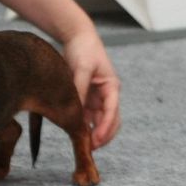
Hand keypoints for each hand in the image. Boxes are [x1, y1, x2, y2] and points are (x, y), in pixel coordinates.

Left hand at [62, 29, 121, 148]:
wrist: (77, 37)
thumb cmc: (84, 49)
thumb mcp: (82, 67)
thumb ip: (80, 87)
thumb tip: (75, 107)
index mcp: (111, 87)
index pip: (112, 112)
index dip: (105, 128)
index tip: (96, 140)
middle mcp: (107, 95)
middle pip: (109, 121)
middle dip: (102, 135)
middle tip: (89, 147)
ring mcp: (97, 97)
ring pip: (98, 121)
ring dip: (92, 132)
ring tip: (82, 144)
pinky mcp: (86, 97)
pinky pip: (86, 115)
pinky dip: (83, 124)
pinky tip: (74, 132)